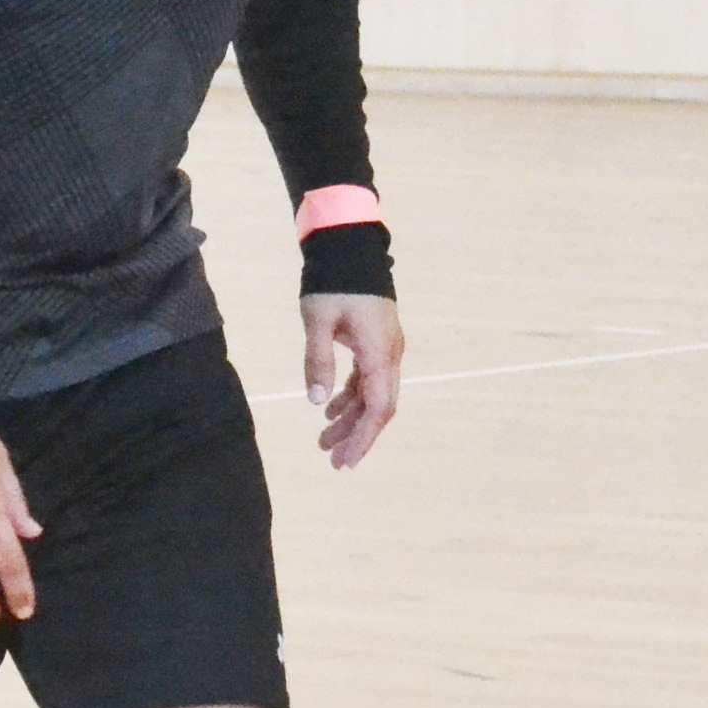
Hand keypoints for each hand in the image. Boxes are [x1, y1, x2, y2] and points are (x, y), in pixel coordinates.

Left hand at [300, 294, 402, 469]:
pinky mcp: (377, 341)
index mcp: (380, 353)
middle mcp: (390, 355)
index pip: (378, 408)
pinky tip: (331, 408)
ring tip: (324, 439)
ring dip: (352, 418)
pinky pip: (369, 378)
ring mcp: (386, 348)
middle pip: (379, 407)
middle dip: (357, 435)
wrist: (350, 246)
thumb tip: (317, 402)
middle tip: (333, 459)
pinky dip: (352, 397)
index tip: (346, 460)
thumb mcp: (318, 320)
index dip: (363, 438)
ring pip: (373, 394)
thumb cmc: (333, 281)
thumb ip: (318, 361)